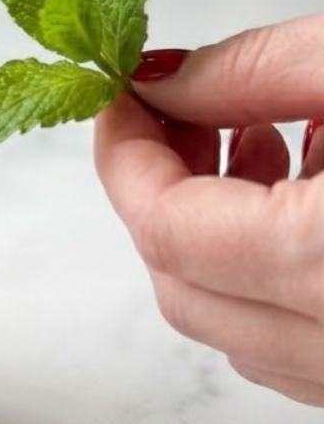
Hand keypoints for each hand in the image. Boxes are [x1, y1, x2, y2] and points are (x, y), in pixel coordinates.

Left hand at [94, 15, 323, 405]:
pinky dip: (277, 279)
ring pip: (241, 330)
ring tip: (261, 142)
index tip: (119, 99)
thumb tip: (161, 84)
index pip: (166, 227)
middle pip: (187, 288)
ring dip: (219, 236)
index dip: (125, 155)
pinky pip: (304, 351)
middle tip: (183, 116)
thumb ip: (256, 71)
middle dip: (162, 193)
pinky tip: (312, 195)